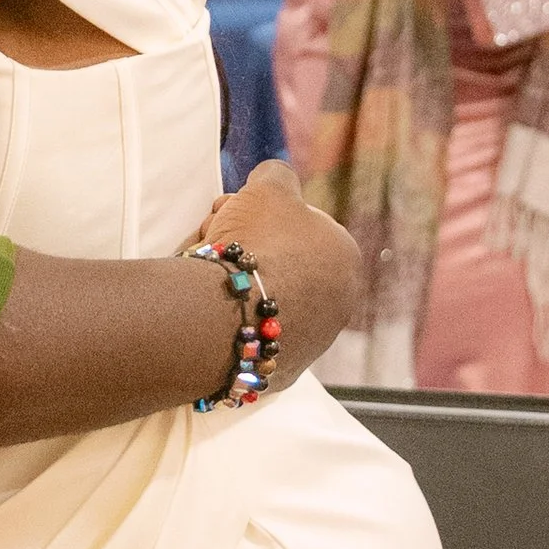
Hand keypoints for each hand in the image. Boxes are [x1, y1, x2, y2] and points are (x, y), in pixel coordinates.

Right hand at [192, 159, 360, 391]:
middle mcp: (339, 303)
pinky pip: (248, 334)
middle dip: (242, 247)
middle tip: (209, 239)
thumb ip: (277, 174)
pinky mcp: (280, 373)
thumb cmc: (256, 244)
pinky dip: (229, 321)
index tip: (227, 214)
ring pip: (262, 300)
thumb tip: (276, 176)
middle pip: (279, 263)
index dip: (255, 215)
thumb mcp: (269, 187)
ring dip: (234, 284)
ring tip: (202, 276)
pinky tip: (208, 311)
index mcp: (346, 257)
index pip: (296, 225)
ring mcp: (312, 342)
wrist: (227, 316)